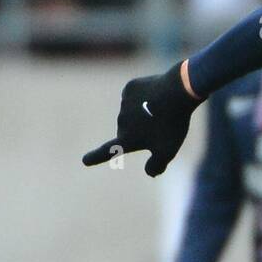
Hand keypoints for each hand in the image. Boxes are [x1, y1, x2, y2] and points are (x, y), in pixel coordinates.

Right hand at [83, 63, 199, 176]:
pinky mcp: (130, 89)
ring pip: (133, 113)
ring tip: (162, 111)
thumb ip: (156, 165)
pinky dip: (145, 99)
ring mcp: (124, 104)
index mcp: (127, 139)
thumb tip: (150, 172)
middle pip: (129, 131)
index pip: (108, 151)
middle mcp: (121, 122)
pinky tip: (157, 97)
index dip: (96, 157)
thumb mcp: (167, 151)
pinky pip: (136, 97)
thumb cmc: (172, 125)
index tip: (85, 160)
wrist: (176, 91)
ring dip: (144, 114)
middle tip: (161, 127)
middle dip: (140, 131)